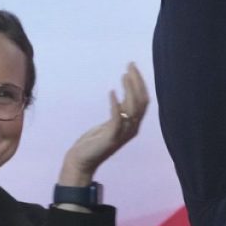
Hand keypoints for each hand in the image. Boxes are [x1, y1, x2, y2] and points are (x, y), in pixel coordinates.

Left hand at [58, 63, 148, 188]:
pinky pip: (117, 118)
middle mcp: (132, 128)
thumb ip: (119, 113)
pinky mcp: (111, 137)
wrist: (82, 160)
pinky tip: (111, 92)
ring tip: (124, 75)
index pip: (143, 100)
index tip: (132, 67)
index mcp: (133, 125)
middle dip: (137, 81)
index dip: (140, 83)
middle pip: (141, 101)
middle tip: (130, 65)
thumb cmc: (94, 142)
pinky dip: (115, 104)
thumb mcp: (111, 124)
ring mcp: (122, 133)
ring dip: (129, 89)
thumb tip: (123, 99)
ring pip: (132, 108)